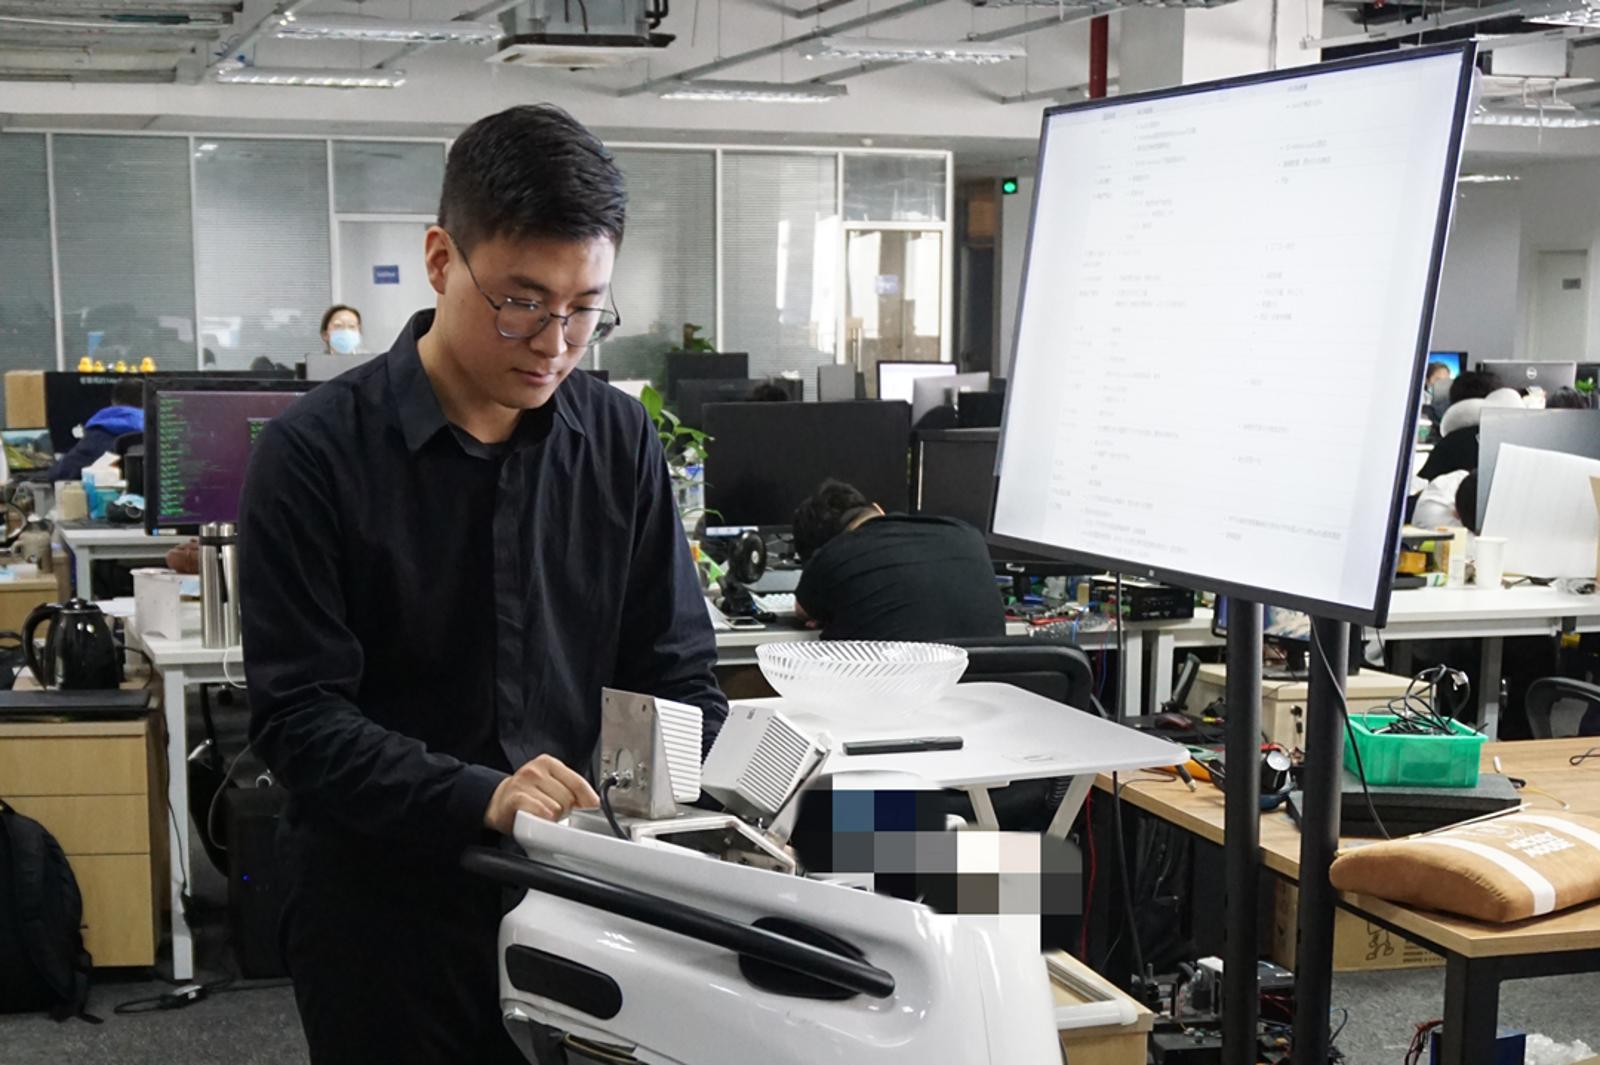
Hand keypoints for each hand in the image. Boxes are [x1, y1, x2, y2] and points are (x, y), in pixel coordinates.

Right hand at [483, 754, 599, 832]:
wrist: (499, 801)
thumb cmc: (528, 793)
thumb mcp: (550, 783)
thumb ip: (570, 788)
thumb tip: (592, 802)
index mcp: (548, 763)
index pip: (577, 781)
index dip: (588, 797)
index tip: (593, 806)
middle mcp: (536, 770)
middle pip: (568, 798)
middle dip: (566, 810)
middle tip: (556, 812)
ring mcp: (524, 782)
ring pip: (556, 807)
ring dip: (554, 817)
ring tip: (545, 815)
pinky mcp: (516, 798)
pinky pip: (539, 809)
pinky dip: (545, 815)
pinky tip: (545, 818)